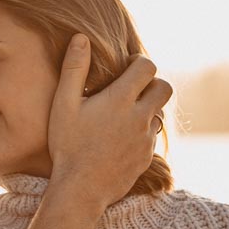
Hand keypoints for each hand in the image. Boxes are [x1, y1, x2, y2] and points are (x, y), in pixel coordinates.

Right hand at [47, 37, 171, 205]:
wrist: (81, 190)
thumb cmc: (68, 145)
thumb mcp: (64, 104)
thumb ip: (74, 69)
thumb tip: (81, 38)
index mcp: (121, 99)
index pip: (147, 66)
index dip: (139, 61)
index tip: (126, 66)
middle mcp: (140, 117)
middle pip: (164, 87)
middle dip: (152, 83)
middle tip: (132, 88)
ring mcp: (146, 139)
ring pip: (160, 113)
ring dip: (147, 109)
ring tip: (124, 114)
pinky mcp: (146, 157)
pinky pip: (152, 137)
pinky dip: (142, 132)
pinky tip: (121, 138)